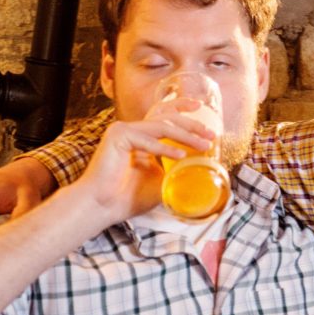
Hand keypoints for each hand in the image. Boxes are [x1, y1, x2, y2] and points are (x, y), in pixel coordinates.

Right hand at [71, 108, 214, 223]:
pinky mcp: (117, 136)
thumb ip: (177, 168)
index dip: (181, 107)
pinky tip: (181, 155)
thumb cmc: (128, 197)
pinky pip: (147, 139)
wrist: (103, 208)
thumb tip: (203, 167)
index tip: (200, 106)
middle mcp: (132, 130)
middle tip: (210, 132)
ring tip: (203, 145)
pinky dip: (165, 147)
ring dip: (185, 135)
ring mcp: (123, 130)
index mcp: (142, 137)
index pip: (163, 115)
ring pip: (161, 126)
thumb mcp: (162, 180)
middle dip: (191, 123)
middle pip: (166, 116)